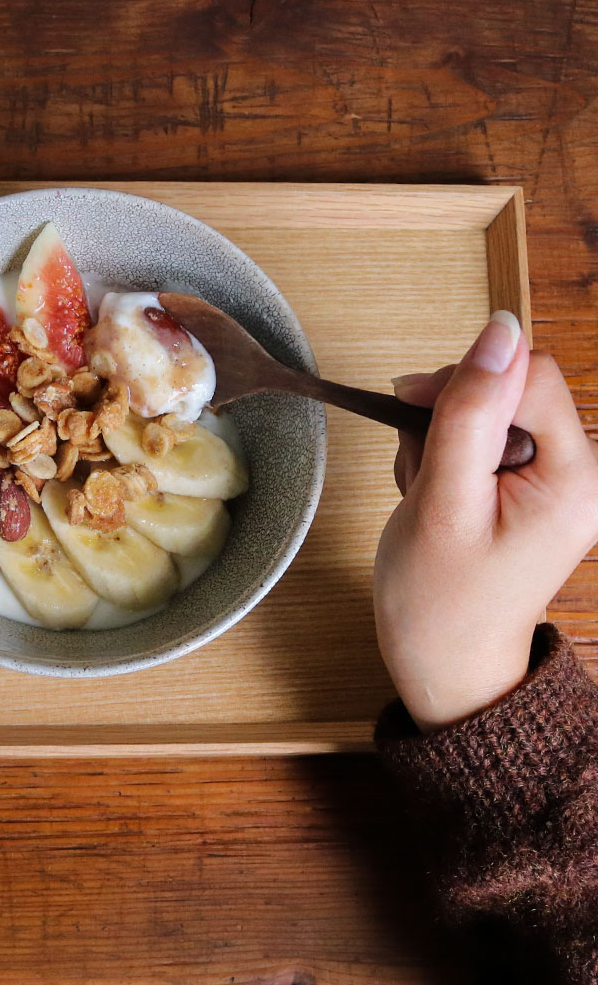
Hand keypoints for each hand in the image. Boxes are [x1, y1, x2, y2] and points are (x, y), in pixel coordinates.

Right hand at [374, 310, 597, 732]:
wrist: (443, 663)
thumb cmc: (440, 599)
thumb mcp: (444, 501)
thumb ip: (470, 412)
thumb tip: (499, 327)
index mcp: (576, 475)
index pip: (526, 374)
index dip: (464, 381)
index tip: (411, 409)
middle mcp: (580, 472)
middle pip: (508, 389)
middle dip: (447, 418)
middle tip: (421, 473)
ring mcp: (556, 481)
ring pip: (487, 412)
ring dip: (438, 441)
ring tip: (426, 495)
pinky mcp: (530, 487)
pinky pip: (484, 441)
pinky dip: (445, 459)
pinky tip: (434, 497)